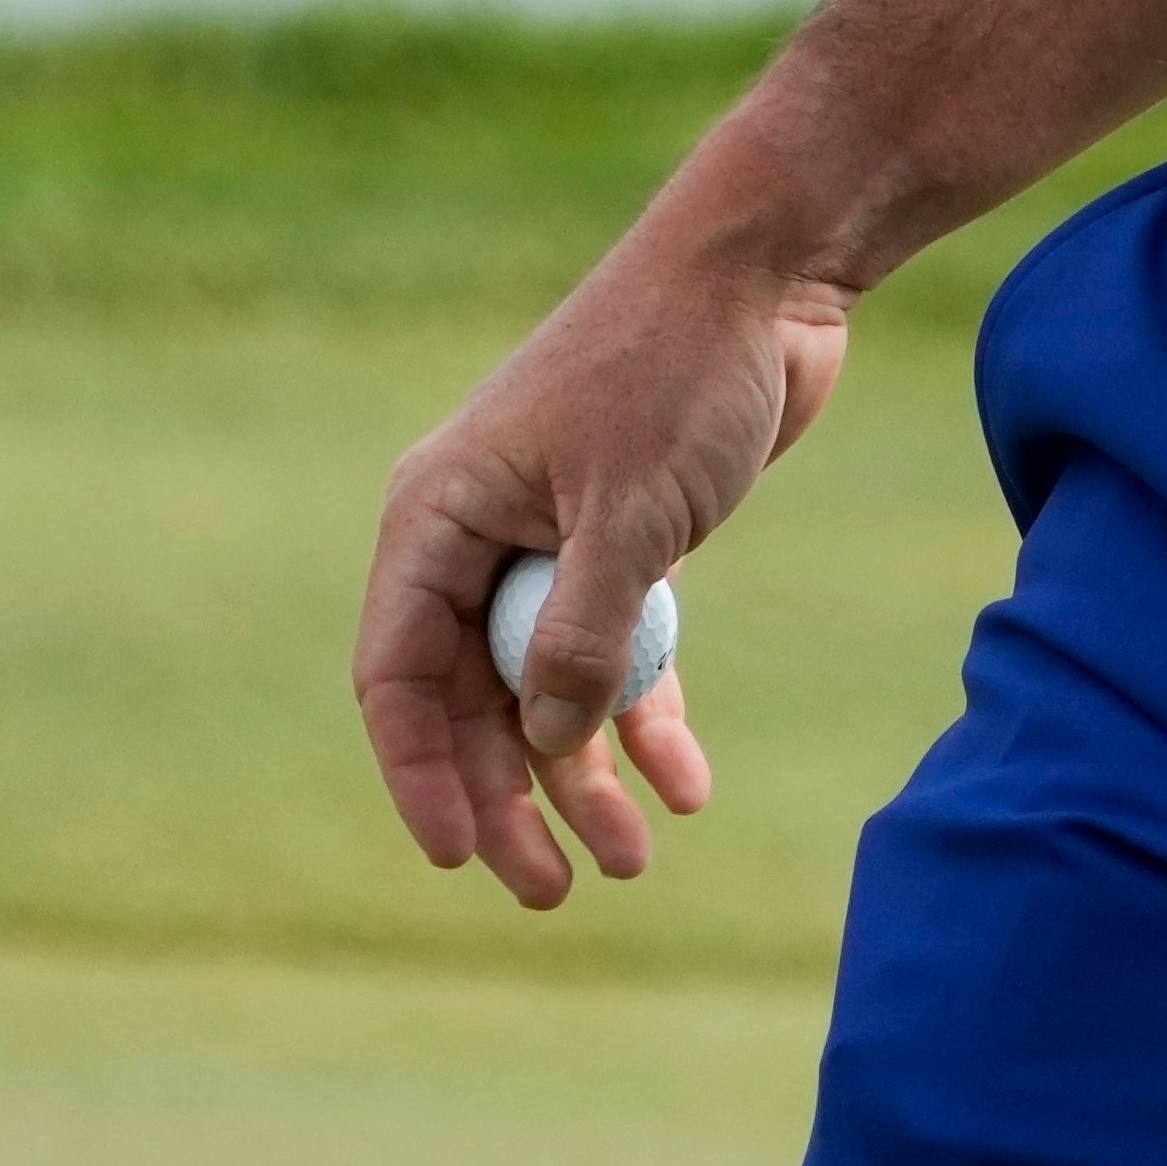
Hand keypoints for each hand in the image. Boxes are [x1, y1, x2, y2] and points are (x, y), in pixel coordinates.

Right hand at [351, 215, 845, 906]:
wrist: (769, 273)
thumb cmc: (678, 371)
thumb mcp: (628, 515)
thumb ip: (579, 637)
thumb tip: (546, 746)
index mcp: (438, 516)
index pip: (398, 675)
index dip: (422, 773)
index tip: (460, 855)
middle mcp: (480, 535)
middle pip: (471, 701)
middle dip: (510, 798)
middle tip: (552, 892)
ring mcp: (552, 541)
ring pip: (546, 689)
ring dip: (584, 777)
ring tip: (634, 862)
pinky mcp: (627, 540)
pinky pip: (619, 652)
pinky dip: (649, 718)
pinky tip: (689, 786)